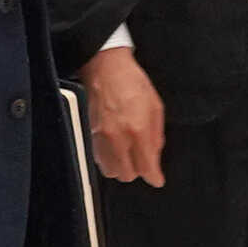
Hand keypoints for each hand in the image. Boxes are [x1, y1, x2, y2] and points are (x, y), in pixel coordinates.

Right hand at [80, 47, 167, 185]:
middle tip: (142, 160)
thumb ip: (156, 135)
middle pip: (127, 175)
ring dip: (121, 167)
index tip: (157, 179)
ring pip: (111, 170)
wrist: (105, 68)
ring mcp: (101, 137)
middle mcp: (118, 137)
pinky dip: (109, 158)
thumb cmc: (130, 82)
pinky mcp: (90, 135)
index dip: (154, 177)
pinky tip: (115, 147)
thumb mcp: (155, 107)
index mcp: (138, 129)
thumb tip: (156, 156)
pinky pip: (99, 159)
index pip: (146, 167)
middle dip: (137, 171)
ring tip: (128, 155)